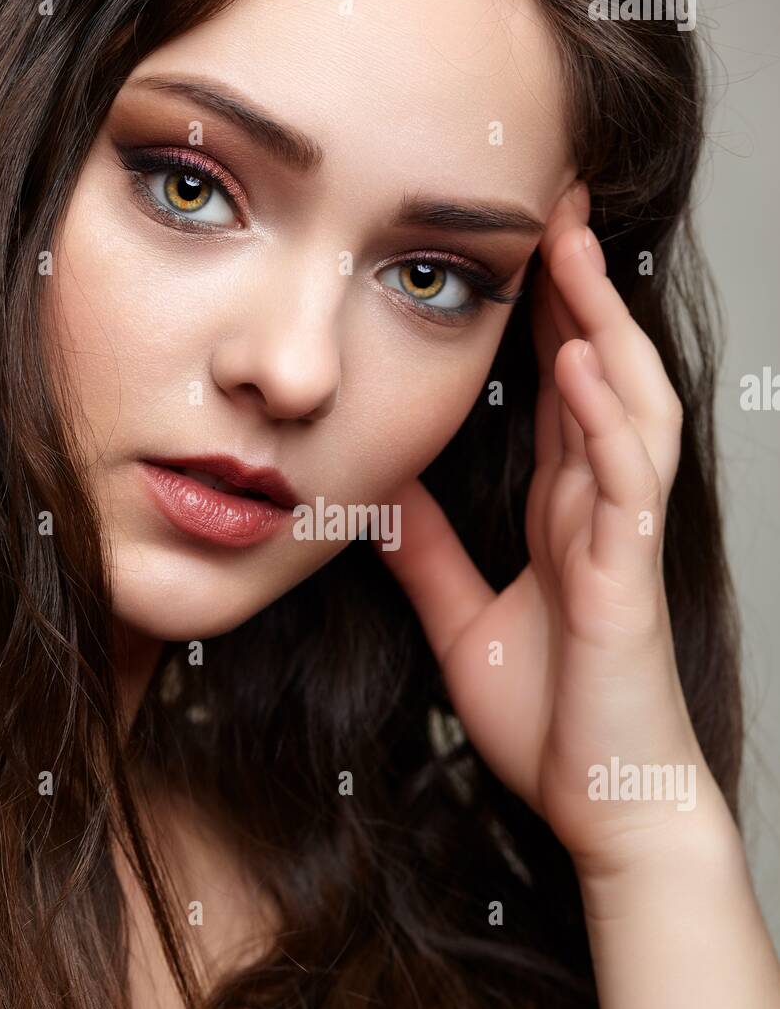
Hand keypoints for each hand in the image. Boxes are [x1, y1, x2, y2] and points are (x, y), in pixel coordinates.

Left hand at [377, 182, 730, 875]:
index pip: (556, 389)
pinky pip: (625, 482)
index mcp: (564, 511)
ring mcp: (622, 537)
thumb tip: (379, 491)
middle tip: (551, 202)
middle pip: (599, 372)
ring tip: (570, 249)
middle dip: (578, 288)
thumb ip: (428, 554)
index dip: (541, 315)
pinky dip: (605, 419)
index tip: (509, 245)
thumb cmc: (552, 719)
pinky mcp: (629, 578)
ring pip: (629, 406)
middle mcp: (600, 507)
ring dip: (602, 325)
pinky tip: (579, 364)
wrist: (603, 806)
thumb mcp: (464, 618)